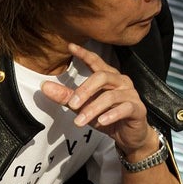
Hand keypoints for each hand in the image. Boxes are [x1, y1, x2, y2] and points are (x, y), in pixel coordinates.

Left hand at [41, 42, 155, 156]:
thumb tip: (44, 87)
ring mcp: (131, 94)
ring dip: (93, 109)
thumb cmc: (106, 118)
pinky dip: (111, 115)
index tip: (70, 47)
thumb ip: (66, 97)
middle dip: (85, 90)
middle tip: (72, 104)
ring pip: (111, 96)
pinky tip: (101, 122)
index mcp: (108, 77)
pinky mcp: (137, 109)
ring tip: (79, 121)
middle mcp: (120, 81)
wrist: (129, 136)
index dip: (84, 54)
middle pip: (102, 77)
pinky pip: (125, 108)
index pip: (96, 62)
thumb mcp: (84, 108)